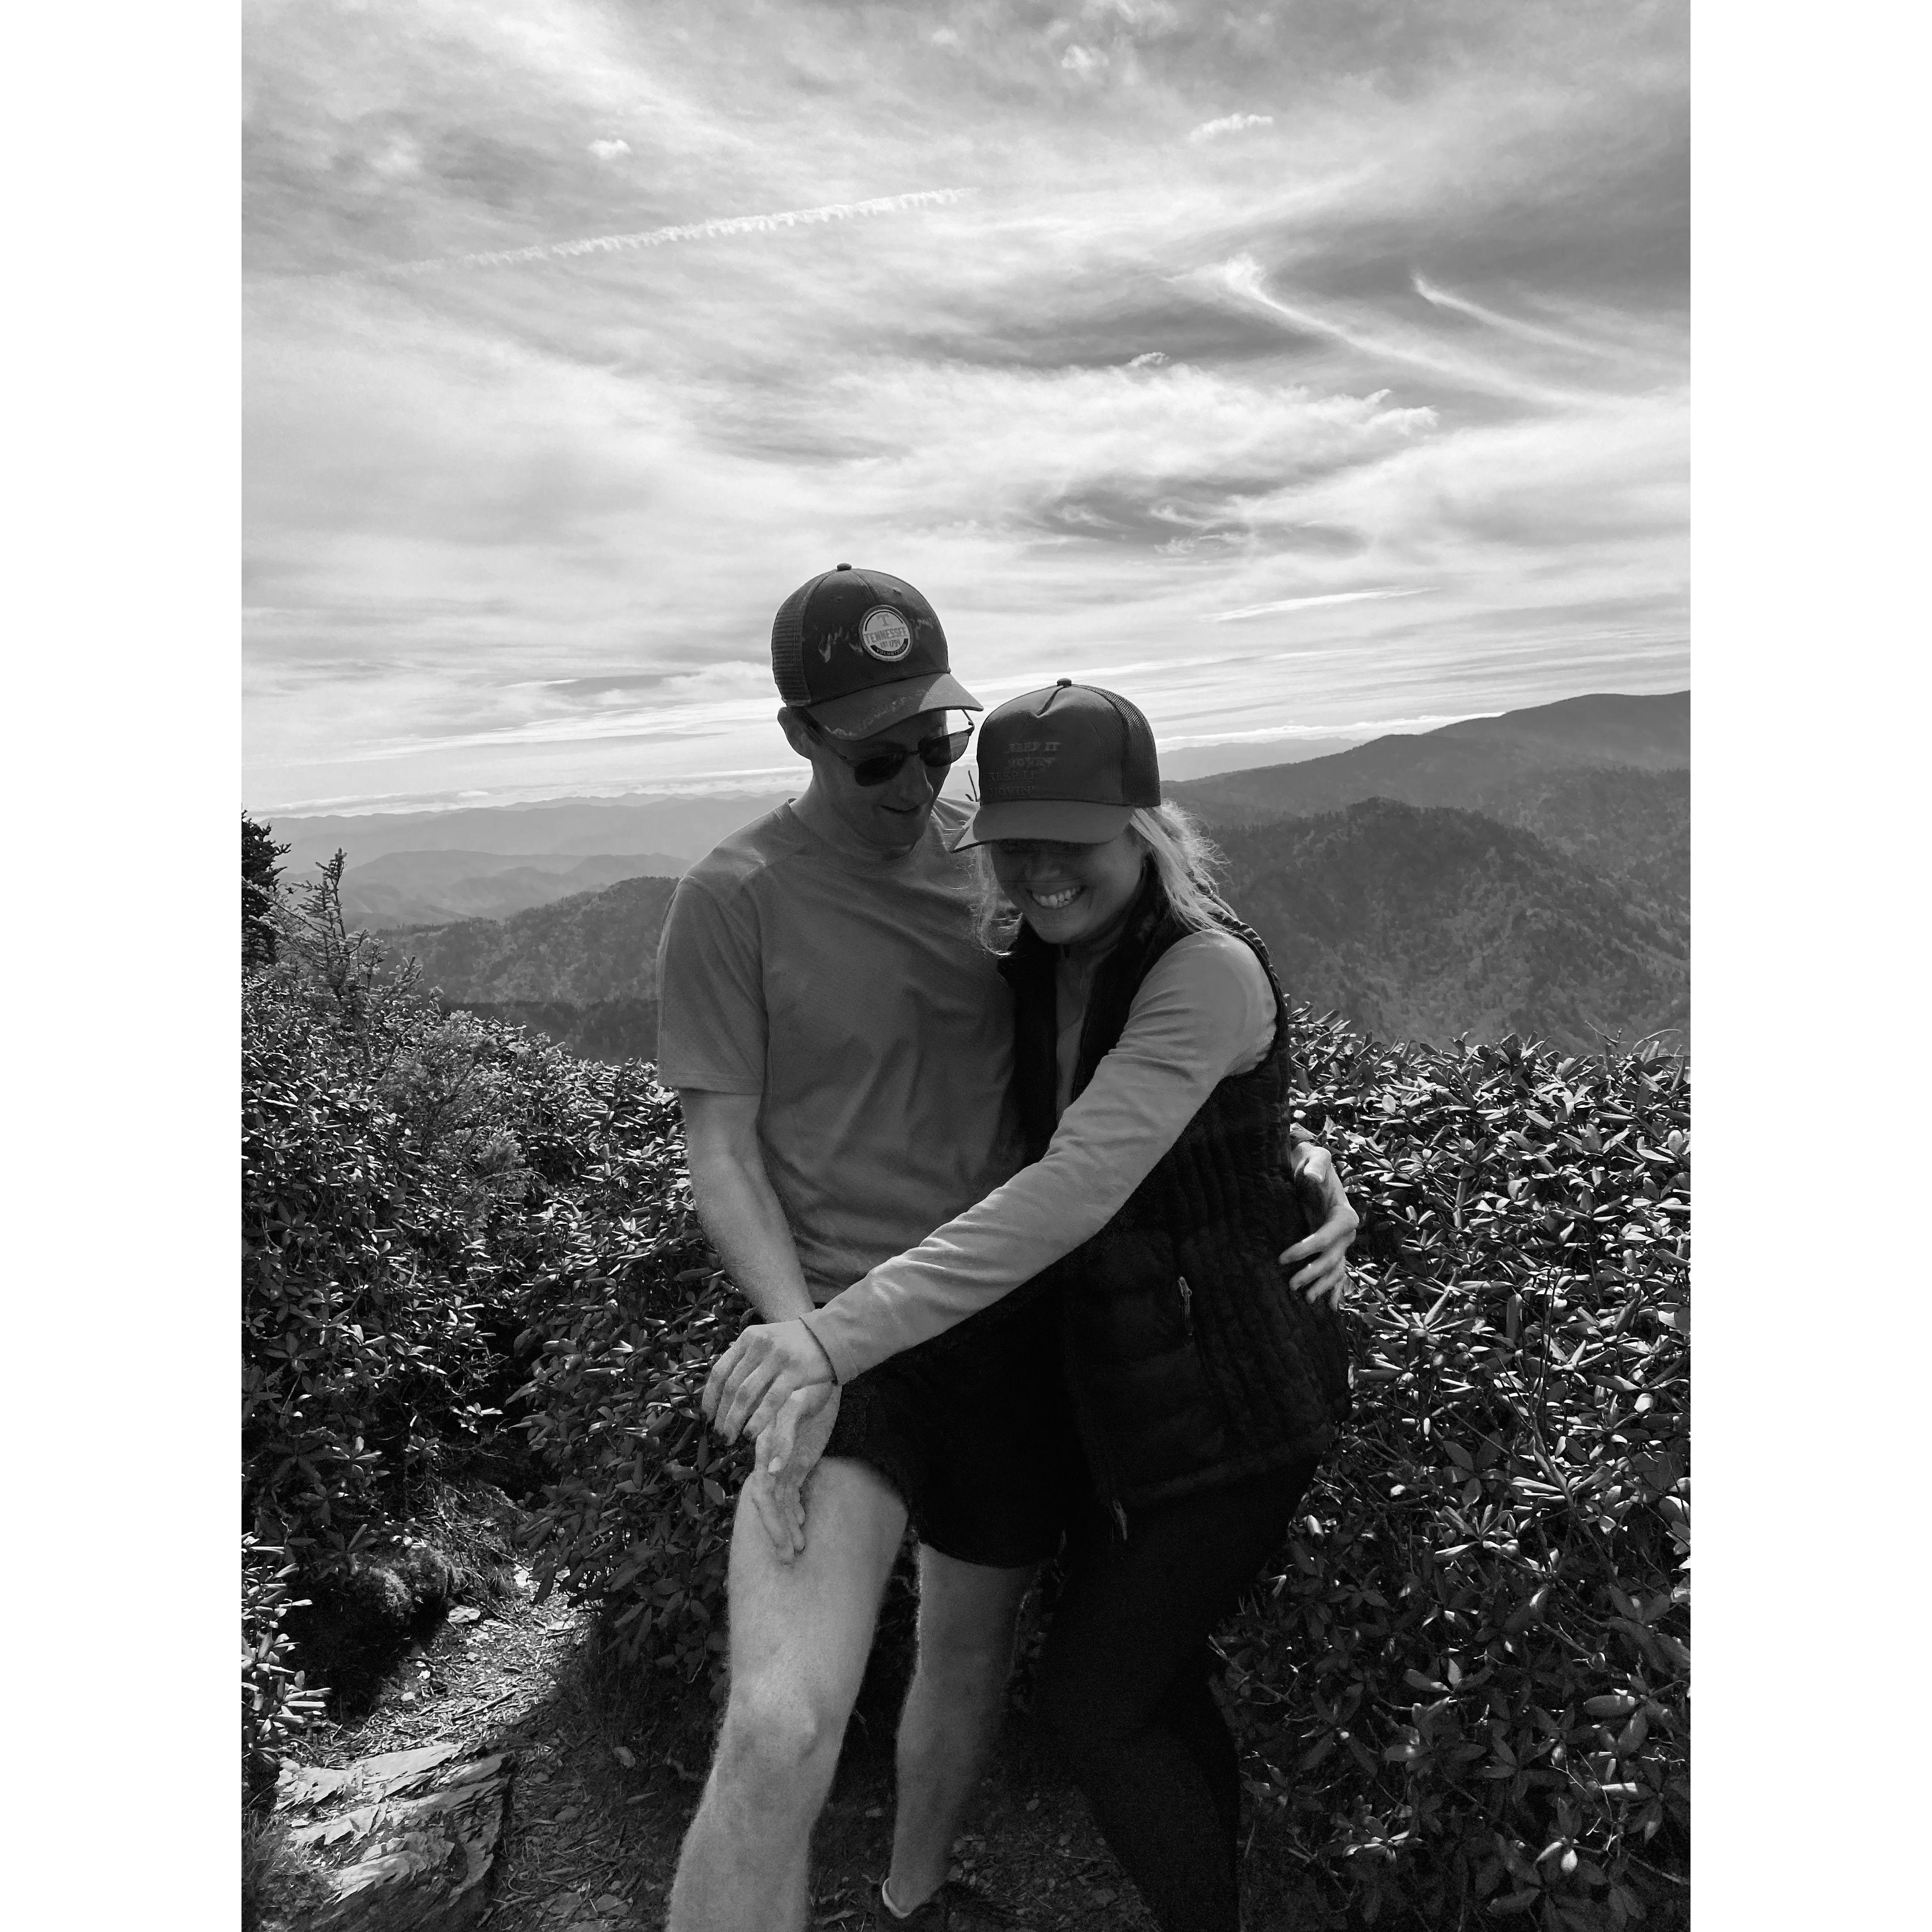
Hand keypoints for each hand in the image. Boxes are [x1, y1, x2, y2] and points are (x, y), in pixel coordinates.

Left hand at [703, 1319, 838, 1443]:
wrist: (830, 1336)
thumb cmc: (796, 1343)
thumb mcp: (766, 1341)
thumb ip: (746, 1358)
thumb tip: (722, 1390)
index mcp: (748, 1337)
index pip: (720, 1370)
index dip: (710, 1396)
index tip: (706, 1416)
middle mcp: (759, 1344)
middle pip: (731, 1385)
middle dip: (721, 1414)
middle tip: (718, 1433)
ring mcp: (777, 1357)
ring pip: (745, 1395)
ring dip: (734, 1420)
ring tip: (730, 1438)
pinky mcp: (794, 1371)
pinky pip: (770, 1400)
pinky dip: (757, 1420)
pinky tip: (750, 1434)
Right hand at [746, 1385, 840, 1562]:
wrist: (817, 1372)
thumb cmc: (805, 1385)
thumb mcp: (798, 1405)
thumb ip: (783, 1435)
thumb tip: (770, 1472)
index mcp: (767, 1449)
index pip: (764, 1492)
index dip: (771, 1518)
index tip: (783, 1540)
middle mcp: (772, 1460)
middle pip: (770, 1503)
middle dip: (778, 1530)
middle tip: (790, 1557)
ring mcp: (783, 1463)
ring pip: (781, 1502)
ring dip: (787, 1525)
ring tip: (797, 1551)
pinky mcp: (796, 1462)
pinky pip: (791, 1492)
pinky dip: (794, 1510)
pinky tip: (801, 1524)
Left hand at [1282, 1125, 1356, 1308]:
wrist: (1311, 1167)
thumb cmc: (1312, 1162)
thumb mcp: (1316, 1157)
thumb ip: (1316, 1165)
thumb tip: (1311, 1177)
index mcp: (1344, 1214)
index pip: (1327, 1237)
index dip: (1307, 1249)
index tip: (1283, 1257)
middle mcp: (1346, 1232)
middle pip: (1332, 1258)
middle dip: (1313, 1274)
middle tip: (1291, 1285)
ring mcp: (1341, 1242)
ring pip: (1336, 1270)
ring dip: (1323, 1286)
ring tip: (1306, 1300)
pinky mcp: (1333, 1248)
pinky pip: (1338, 1272)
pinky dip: (1335, 1289)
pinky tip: (1331, 1306)